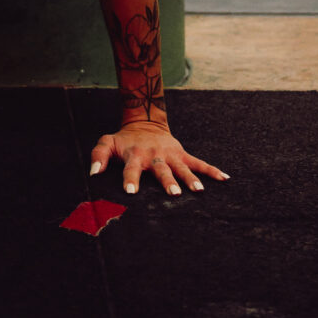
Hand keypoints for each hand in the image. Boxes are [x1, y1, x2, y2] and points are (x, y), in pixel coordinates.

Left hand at [89, 120, 228, 197]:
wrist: (145, 122)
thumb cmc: (124, 140)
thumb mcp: (107, 142)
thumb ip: (98, 155)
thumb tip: (93, 173)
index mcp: (135, 155)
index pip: (131, 169)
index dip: (130, 179)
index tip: (130, 192)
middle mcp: (154, 155)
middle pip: (161, 170)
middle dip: (167, 181)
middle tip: (173, 194)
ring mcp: (170, 155)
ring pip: (181, 167)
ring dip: (190, 178)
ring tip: (198, 191)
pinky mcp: (182, 154)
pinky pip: (198, 162)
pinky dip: (212, 170)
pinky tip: (224, 178)